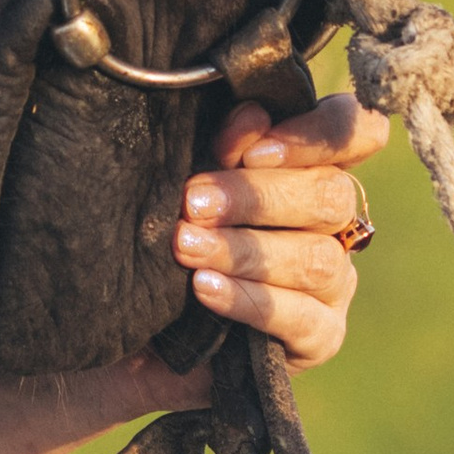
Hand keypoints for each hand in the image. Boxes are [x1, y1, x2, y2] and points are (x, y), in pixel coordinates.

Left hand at [0, 92, 384, 453]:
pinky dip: (252, 302)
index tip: (247, 145)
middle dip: (257, 196)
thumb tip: (248, 115)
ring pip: (320, 259)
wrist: (99, 331)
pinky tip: (204, 291)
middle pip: (333, 196)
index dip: (318, 133)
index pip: (354, 132)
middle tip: (191, 199)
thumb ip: (214, 144)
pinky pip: (306, 322)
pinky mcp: (315, 339)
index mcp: (305, 163)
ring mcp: (330, 282)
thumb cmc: (140, 234)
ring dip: (247, 250)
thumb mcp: (168, 176)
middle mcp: (329, 220)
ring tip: (186, 247)